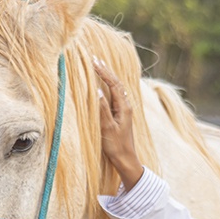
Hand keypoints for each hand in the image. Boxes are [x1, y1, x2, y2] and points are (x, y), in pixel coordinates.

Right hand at [93, 58, 143, 190]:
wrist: (126, 159)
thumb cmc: (116, 146)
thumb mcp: (107, 128)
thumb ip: (102, 109)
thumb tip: (97, 90)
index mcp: (124, 107)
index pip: (113, 84)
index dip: (104, 72)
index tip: (93, 62)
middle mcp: (126, 106)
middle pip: (117, 83)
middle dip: (106, 70)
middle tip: (95, 58)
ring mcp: (124, 110)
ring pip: (117, 88)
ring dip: (108, 76)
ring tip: (99, 65)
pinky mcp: (121, 114)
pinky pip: (115, 94)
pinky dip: (109, 85)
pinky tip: (105, 83)